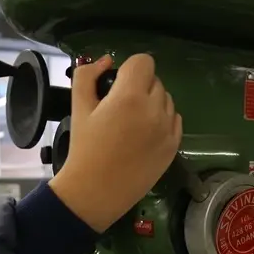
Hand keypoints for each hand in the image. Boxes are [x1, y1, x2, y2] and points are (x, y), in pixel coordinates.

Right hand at [49, 54, 182, 231]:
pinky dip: (162, 120)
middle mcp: (154, 109)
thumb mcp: (78, 107)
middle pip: (155, 80)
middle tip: (120, 107)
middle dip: (139, 86)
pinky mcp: (174, 146)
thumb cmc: (84, 148)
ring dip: (152, 103)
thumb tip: (106, 61)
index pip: (143, 62)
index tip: (117, 84)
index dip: (129, 69)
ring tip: (132, 123)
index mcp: (130, 96)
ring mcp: (168, 129)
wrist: (95, 191)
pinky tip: (144, 135)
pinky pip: (174, 119)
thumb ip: (88, 76)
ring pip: (166, 99)